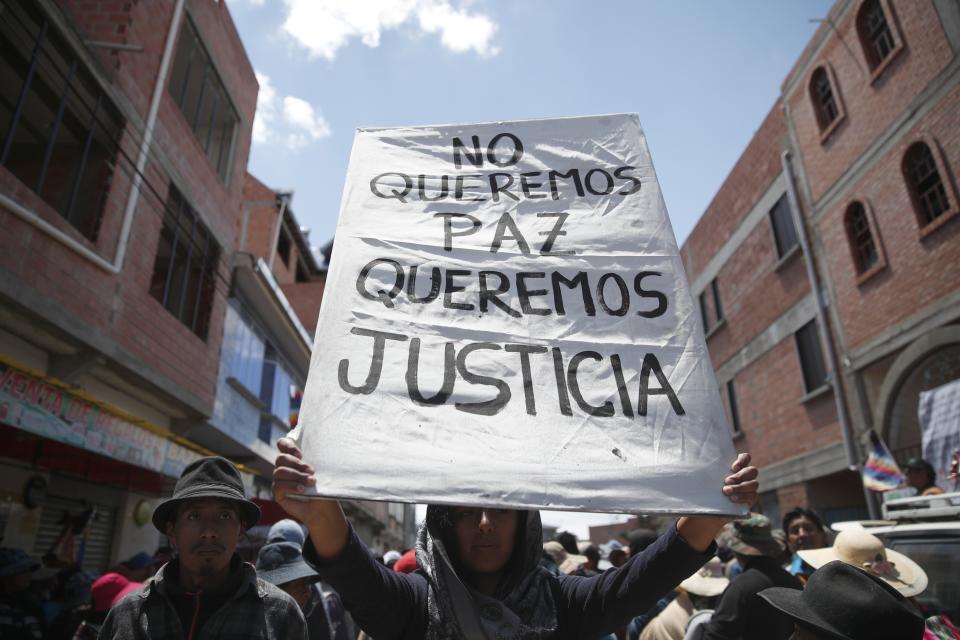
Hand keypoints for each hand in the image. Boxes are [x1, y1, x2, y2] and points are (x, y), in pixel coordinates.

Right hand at [272, 438, 349, 558]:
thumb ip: (313, 459)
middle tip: (311, 470)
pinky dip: (291, 486)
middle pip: (281, 458)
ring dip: (297, 475)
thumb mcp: (320, 471)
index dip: (287, 445)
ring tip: (311, 482)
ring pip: (280, 471)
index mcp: (294, 459)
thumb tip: (308, 450)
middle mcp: (285, 468)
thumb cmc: (323, 487)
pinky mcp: (278, 494)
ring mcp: (279, 481)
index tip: (300, 453)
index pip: (282, 445)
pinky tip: (302, 490)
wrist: (323, 508)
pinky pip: (278, 486)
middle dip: (296, 463)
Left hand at [677, 452, 759, 551]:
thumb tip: (677, 458)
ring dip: (740, 487)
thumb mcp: (701, 480)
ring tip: (726, 492)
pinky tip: (733, 500)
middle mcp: (744, 477)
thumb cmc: (704, 491)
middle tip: (726, 481)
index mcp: (735, 468)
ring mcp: (749, 488)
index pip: (745, 458)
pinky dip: (743, 498)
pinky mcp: (750, 500)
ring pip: (753, 484)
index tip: (732, 466)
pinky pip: (753, 497)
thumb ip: (699, 469)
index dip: (742, 460)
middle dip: (740, 475)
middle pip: (752, 471)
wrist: (708, 512)